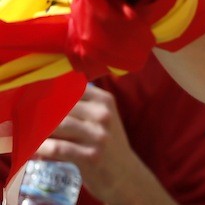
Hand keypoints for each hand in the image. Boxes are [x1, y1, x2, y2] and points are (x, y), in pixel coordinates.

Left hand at [35, 85, 138, 201]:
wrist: (124, 173)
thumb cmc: (106, 143)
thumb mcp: (101, 118)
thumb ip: (80, 105)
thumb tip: (42, 98)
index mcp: (105, 100)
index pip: (71, 87)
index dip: (49, 92)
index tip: (32, 99)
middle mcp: (103, 114)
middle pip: (61, 106)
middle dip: (38, 113)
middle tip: (23, 119)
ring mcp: (98, 135)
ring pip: (58, 125)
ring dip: (37, 131)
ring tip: (25, 134)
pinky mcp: (91, 156)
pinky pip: (58, 148)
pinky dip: (42, 148)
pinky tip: (33, 150)